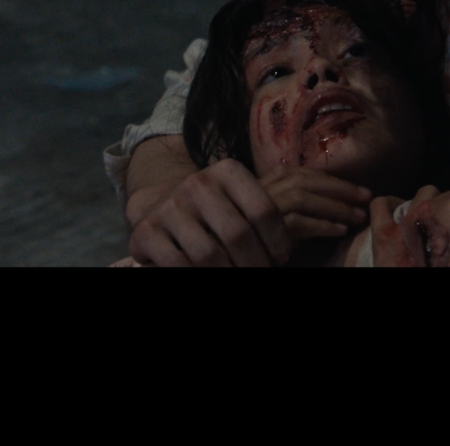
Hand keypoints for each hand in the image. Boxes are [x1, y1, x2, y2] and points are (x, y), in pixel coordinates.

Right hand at [127, 159, 291, 266]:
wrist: (160, 209)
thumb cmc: (213, 213)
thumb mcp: (238, 201)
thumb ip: (262, 216)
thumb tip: (303, 241)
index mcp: (227, 172)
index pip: (264, 210)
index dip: (278, 241)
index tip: (282, 257)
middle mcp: (197, 183)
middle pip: (238, 234)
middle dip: (256, 264)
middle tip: (262, 272)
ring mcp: (170, 206)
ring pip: (210, 254)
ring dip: (230, 274)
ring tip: (240, 276)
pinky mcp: (147, 231)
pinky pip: (179, 265)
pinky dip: (197, 276)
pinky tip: (208, 276)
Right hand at [258, 166, 372, 244]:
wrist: (227, 259)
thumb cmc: (255, 244)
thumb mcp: (275, 221)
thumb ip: (294, 208)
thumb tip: (335, 202)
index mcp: (259, 185)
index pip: (298, 173)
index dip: (331, 180)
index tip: (357, 190)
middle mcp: (255, 191)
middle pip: (302, 179)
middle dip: (338, 187)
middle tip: (366, 196)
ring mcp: (255, 208)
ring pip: (301, 196)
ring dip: (334, 205)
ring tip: (358, 216)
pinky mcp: (261, 230)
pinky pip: (297, 222)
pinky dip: (321, 225)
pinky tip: (339, 231)